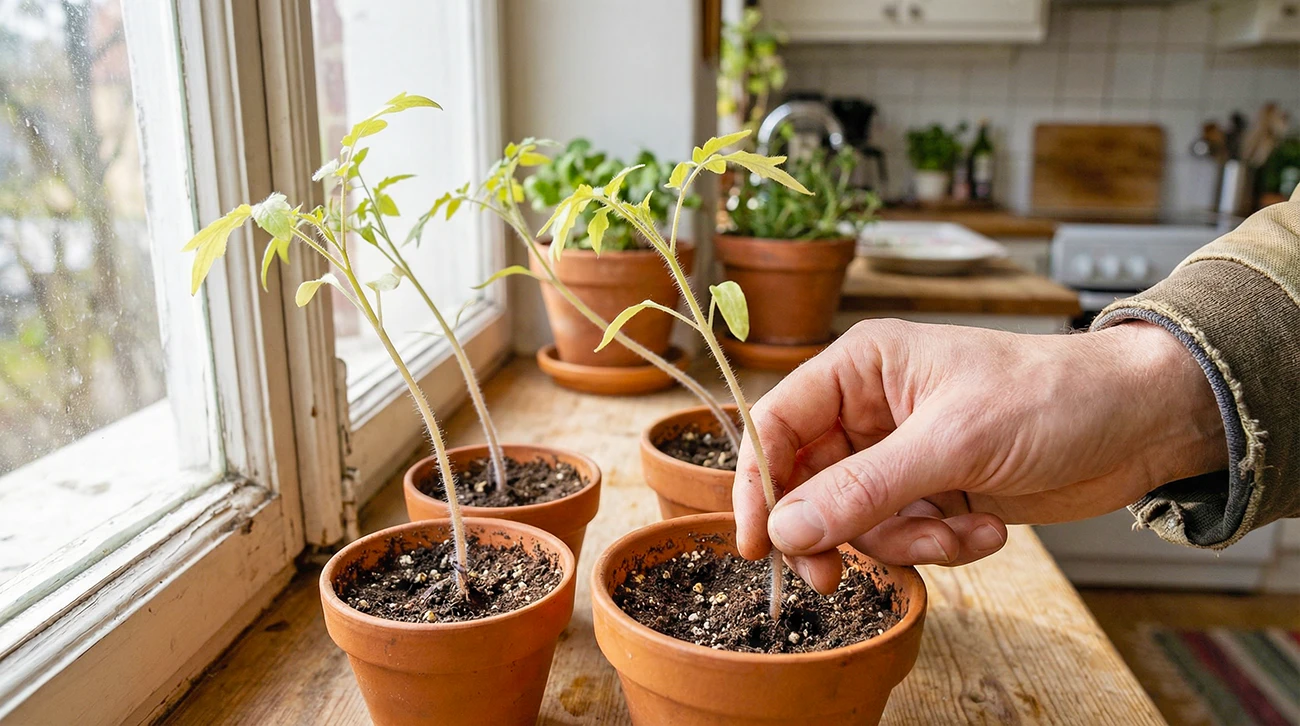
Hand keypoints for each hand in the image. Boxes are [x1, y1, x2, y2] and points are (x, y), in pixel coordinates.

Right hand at [732, 319, 1225, 592]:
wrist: (1138, 424)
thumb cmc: (1051, 397)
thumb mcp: (953, 442)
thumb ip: (865, 488)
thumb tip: (789, 527)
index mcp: (860, 368)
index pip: (777, 424)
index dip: (758, 482)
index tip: (760, 542)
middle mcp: (870, 410)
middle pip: (807, 483)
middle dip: (834, 530)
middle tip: (836, 575)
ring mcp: (901, 455)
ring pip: (856, 520)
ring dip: (904, 541)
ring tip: (958, 532)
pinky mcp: (933, 491)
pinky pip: (903, 536)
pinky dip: (940, 545)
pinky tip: (985, 528)